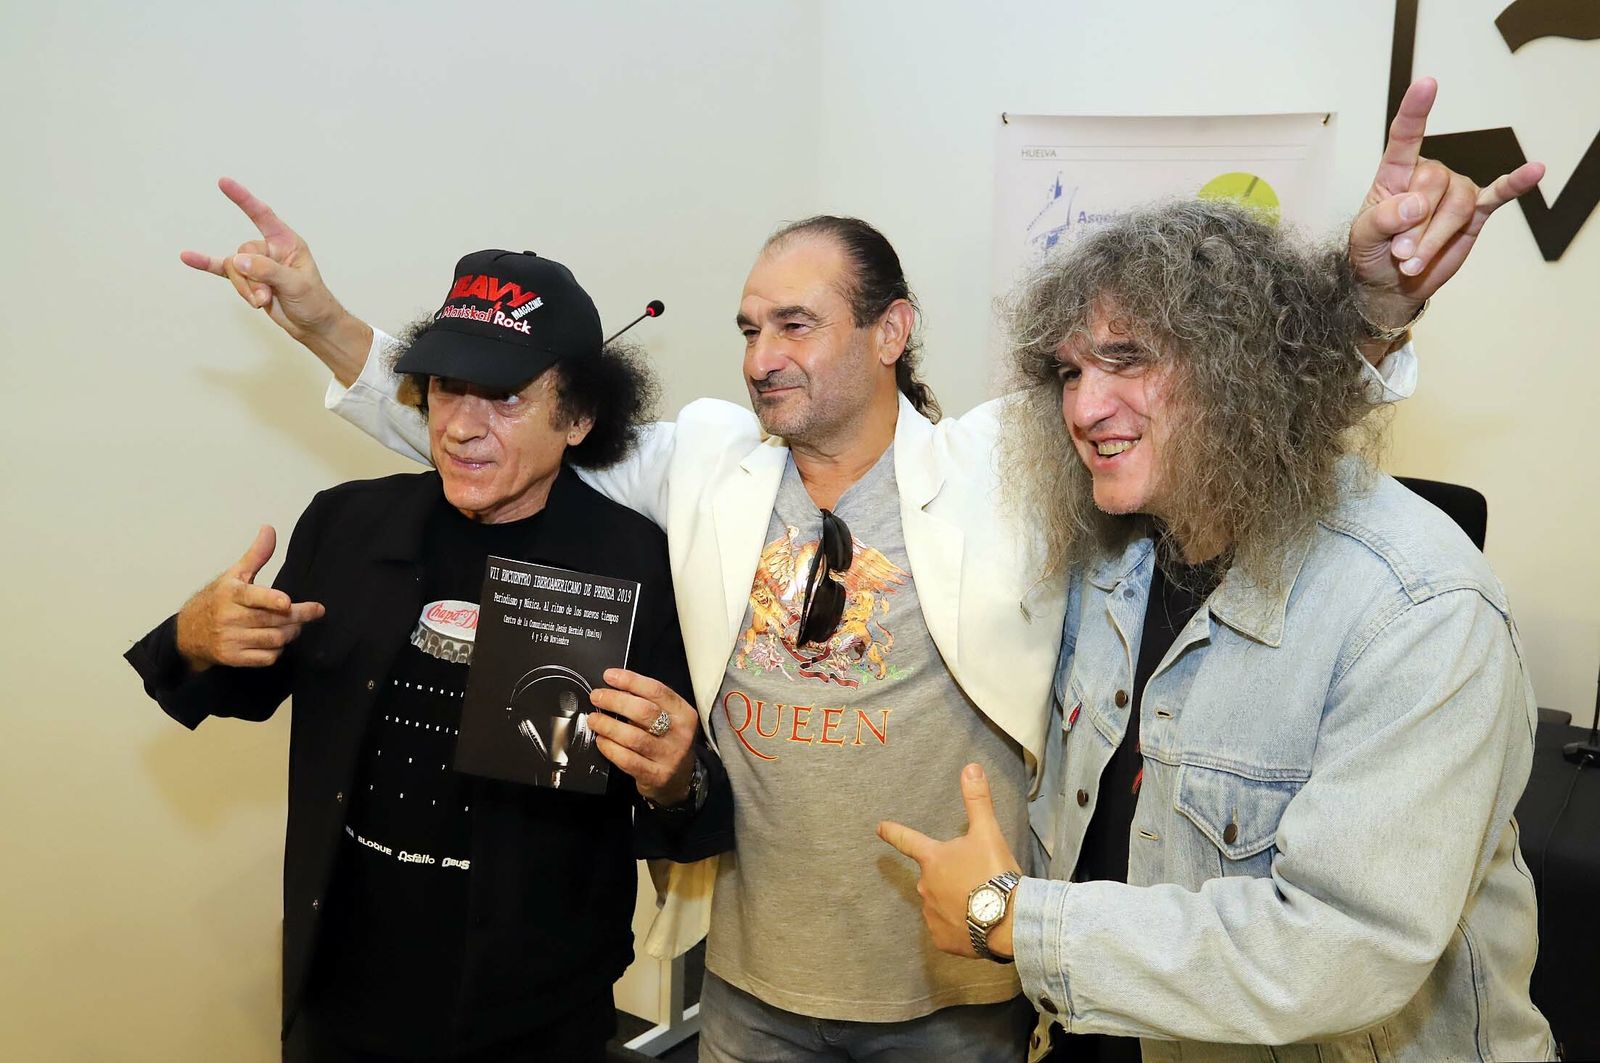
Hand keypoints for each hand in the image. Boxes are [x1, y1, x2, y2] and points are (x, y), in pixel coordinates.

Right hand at [174, 526, 325, 669]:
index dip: (271, 600)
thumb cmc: (216, 600)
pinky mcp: (233, 658)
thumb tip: (269, 529)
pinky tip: (278, 641)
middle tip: (314, 612)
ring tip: (296, 625)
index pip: (253, 597)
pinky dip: (277, 650)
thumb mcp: (233, 575)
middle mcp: (228, 617)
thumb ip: (256, 555)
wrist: (188, 632)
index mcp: (230, 593)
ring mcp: (230, 639)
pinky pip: (266, 658)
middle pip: (272, 620)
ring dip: (291, 633)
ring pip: (273, 639)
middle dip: (298, 616)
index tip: (288, 602)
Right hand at [180, 178, 372, 385]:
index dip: (243, 199)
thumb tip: (237, 260)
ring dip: (244, 289)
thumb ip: (267, 271)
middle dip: (251, 278)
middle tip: (267, 296)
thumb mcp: (295, 284)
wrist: (311, 325)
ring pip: (234, 269)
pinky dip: (205, 264)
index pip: (262, 215)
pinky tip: (187, 257)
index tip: (223, 182)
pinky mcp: (248, 280)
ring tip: (262, 302)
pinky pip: (222, 270)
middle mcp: (270, 249)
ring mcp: (257, 264)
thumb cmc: (313, 301)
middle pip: (242, 253)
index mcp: (287, 242)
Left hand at [586, 668, 697, 805]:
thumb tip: (616, 688)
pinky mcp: (655, 775)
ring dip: (608, 725)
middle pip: (644, 712)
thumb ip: (647, 703)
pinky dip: (610, 748)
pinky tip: (602, 741)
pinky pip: (627, 759)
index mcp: (683, 713)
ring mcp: (669, 756)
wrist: (680, 779)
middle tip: (597, 696)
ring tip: (595, 719)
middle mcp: (680, 734)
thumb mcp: (668, 719)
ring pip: (633, 737)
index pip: (657, 690)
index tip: (610, 676)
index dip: (631, 681)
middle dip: (615, 701)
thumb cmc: (668, 742)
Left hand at [878, 763, 1021, 958]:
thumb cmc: (994, 873)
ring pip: (940, 903)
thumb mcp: (987, 832)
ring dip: (955, 902)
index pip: (908, 841)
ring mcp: (931, 915)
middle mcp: (925, 887)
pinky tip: (977, 923)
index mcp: (933, 859)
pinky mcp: (941, 939)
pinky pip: (948, 930)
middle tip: (977, 880)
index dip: (893, 832)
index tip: (879, 828)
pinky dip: (959, 926)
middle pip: (933, 877)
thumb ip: (977, 800)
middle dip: (950, 877)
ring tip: (981, 903)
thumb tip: (970, 766)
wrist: (1008, 919)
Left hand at [1348, 77, 1543, 348]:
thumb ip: (1382, 218)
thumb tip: (1413, 204)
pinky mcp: (1475, 213)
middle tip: (1399, 252)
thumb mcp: (1363, 236)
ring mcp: (1454, 192)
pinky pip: (1499, 194)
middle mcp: (1429, 176)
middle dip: (1415, 225)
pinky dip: (1516, 184)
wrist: (1390, 283)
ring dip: (1434, 238)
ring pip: (1456, 203)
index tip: (1426, 84)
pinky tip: (1535, 170)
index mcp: (1396, 173)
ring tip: (1413, 261)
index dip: (1415, 110)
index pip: (1405, 136)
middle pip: (1434, 182)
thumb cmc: (1372, 250)